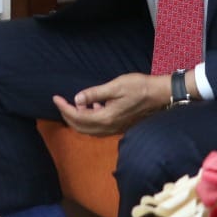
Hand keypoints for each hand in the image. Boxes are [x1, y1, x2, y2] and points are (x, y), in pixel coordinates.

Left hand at [51, 73, 168, 135]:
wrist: (161, 95)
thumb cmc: (139, 87)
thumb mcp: (115, 86)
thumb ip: (94, 93)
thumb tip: (77, 99)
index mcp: (106, 117)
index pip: (78, 116)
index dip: (64, 108)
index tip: (55, 98)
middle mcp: (109, 127)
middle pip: (80, 127)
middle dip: (67, 115)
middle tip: (60, 102)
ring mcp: (115, 128)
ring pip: (89, 130)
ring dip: (78, 119)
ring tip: (73, 104)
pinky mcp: (120, 126)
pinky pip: (99, 128)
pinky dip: (90, 119)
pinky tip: (93, 106)